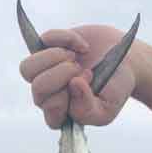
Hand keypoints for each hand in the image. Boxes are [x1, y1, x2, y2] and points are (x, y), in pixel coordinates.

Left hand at [19, 25, 137, 128]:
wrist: (124, 61)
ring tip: (74, 58)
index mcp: (59, 114)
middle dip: (62, 74)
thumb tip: (73, 85)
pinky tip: (82, 46)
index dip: (67, 94)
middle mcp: (47, 95)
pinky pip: (44, 40)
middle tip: (80, 69)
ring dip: (55, 57)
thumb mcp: (107, 109)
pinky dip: (67, 38)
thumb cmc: (114, 89)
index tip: (86, 83)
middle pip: (37, 87)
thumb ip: (88, 110)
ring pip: (26, 68)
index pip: (49, 108)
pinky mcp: (46, 48)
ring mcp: (44, 71)